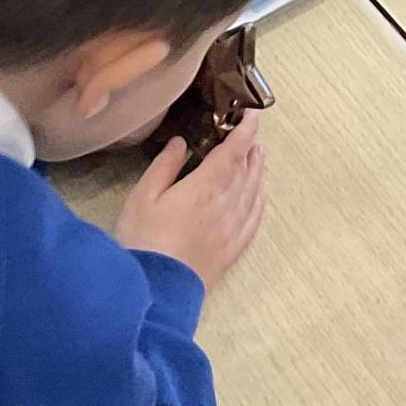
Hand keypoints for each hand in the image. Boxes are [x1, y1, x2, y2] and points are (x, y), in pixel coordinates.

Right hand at [113, 112, 267, 292]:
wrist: (156, 291)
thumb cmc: (143, 240)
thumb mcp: (144, 195)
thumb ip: (165, 165)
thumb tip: (182, 143)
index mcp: (206, 187)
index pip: (235, 150)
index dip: (246, 130)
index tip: (253, 114)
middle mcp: (227, 205)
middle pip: (248, 170)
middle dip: (252, 148)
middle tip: (251, 134)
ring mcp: (233, 230)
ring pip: (255, 192)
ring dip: (259, 172)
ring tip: (259, 158)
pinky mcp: (233, 250)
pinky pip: (256, 219)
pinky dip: (261, 201)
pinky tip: (260, 196)